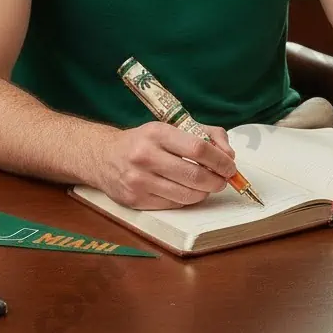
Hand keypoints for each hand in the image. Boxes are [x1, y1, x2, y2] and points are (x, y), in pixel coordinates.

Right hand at [96, 121, 237, 208]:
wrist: (103, 156)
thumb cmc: (145, 141)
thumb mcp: (172, 127)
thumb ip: (206, 135)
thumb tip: (228, 155)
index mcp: (157, 133)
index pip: (198, 149)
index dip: (220, 160)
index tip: (230, 166)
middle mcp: (146, 157)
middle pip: (195, 175)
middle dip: (217, 180)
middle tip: (223, 180)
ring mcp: (138, 181)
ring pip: (186, 195)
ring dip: (204, 192)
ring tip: (207, 186)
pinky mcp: (135, 200)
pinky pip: (173, 205)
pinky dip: (187, 200)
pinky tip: (187, 191)